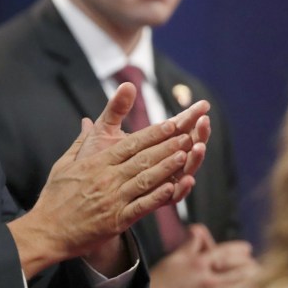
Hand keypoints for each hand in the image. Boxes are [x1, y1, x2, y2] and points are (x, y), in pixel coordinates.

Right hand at [8, 84, 210, 277]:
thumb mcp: (63, 165)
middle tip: (188, 133)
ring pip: (145, 179)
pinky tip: (173, 187)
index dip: (152, 133)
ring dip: (167, 166)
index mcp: (94, 163)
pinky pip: (141, 206)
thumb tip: (86, 121)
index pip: (129, 144)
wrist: (46, 231)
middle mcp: (105, 178)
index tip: (170, 123)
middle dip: (167, 144)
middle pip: (141, 158)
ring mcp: (112, 200)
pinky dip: (158, 197)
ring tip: (187, 153)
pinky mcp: (116, 220)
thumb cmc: (54, 198)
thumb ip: (80, 143)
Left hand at [75, 82, 210, 202]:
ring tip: (199, 146)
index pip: (176, 127)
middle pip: (186, 147)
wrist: (82, 192)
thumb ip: (116, 110)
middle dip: (198, 133)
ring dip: (194, 159)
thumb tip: (127, 84)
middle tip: (204, 121)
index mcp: (152, 144)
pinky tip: (187, 180)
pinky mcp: (153, 202)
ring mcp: (160, 182)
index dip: (190, 116)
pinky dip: (180, 189)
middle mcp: (162, 163)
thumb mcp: (104, 132)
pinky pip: (171, 197)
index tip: (202, 105)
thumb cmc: (93, 160)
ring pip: (184, 171)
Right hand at [151, 224, 259, 287]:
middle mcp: (210, 281)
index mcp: (198, 264)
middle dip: (250, 266)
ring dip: (251, 281)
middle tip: (253, 263)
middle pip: (242, 271)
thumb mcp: (174, 258)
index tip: (247, 248)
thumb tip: (197, 230)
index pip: (227, 252)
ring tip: (253, 277)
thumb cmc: (160, 283)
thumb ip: (191, 244)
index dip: (240, 249)